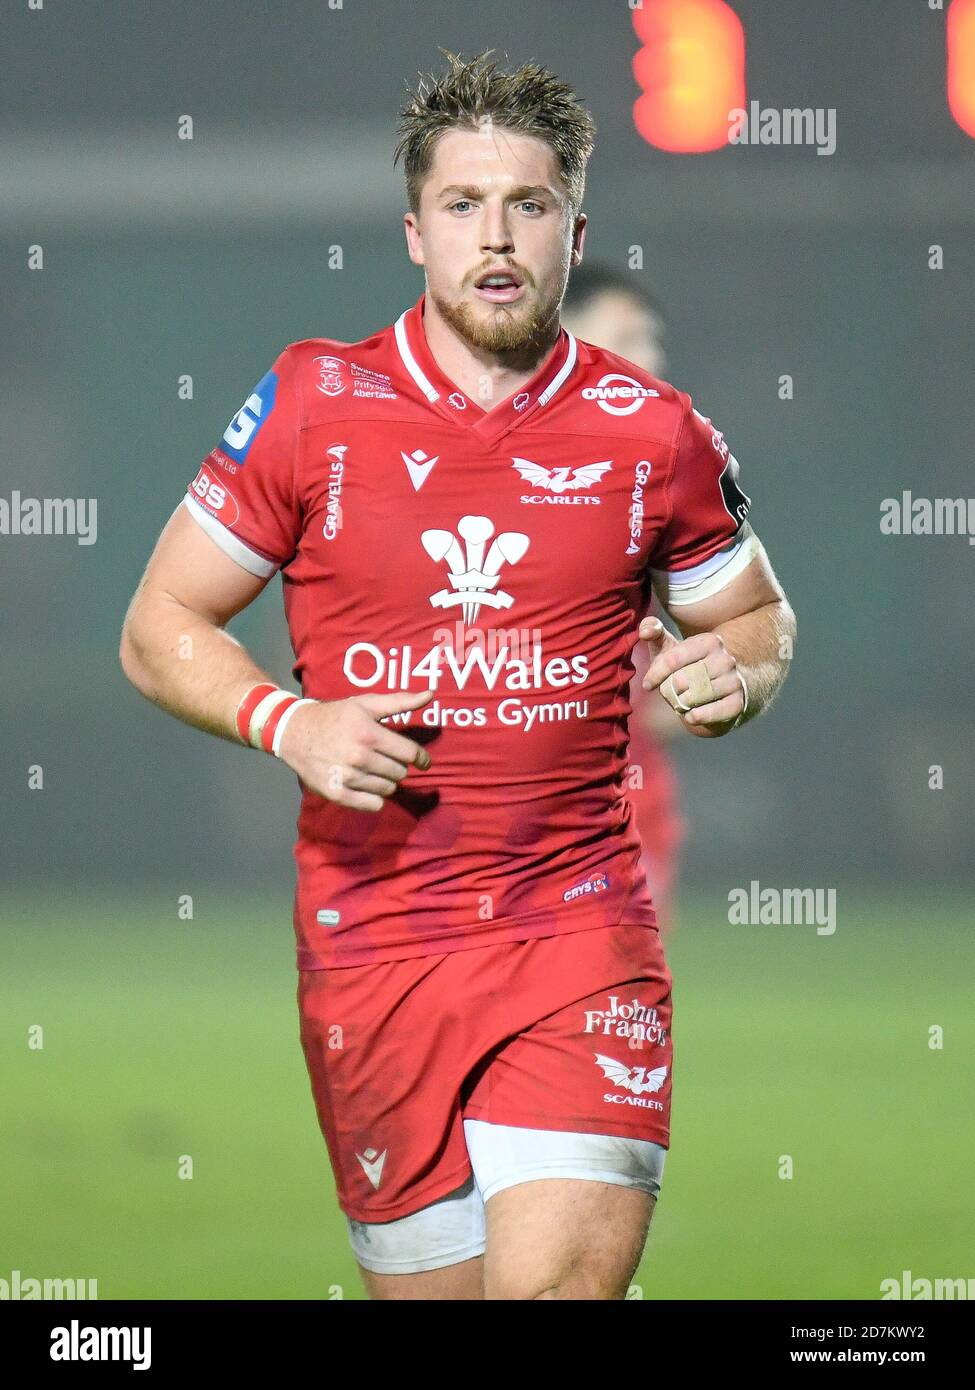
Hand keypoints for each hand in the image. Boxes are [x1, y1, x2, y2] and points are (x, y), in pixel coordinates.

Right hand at [277, 688, 434, 810]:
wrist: (295, 733)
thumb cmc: (335, 717)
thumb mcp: (365, 704)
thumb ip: (400, 702)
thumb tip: (430, 695)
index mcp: (369, 733)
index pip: (409, 753)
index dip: (421, 758)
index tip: (423, 761)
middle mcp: (359, 757)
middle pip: (400, 773)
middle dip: (398, 766)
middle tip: (386, 759)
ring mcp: (347, 777)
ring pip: (388, 789)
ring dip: (386, 781)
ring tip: (373, 769)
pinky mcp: (337, 794)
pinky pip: (373, 805)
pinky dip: (374, 798)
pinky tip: (366, 785)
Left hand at [638, 615, 745, 737]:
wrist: (720, 692)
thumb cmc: (686, 667)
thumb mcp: (669, 647)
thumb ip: (653, 632)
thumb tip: (645, 630)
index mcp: (708, 642)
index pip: (674, 658)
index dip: (656, 674)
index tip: (647, 685)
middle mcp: (725, 660)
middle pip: (683, 679)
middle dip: (669, 690)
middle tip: (669, 693)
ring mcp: (734, 681)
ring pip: (697, 696)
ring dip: (681, 704)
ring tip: (680, 703)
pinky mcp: (737, 703)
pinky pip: (715, 711)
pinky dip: (699, 716)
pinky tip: (690, 716)